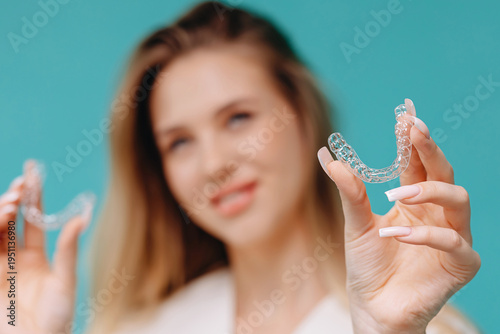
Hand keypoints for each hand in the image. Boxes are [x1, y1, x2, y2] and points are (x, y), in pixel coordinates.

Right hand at [0, 161, 91, 333]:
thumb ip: (68, 249)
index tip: (31, 172)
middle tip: (20, 187)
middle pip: (8, 221)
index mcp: (35, 256)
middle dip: (12, 200)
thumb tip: (82, 216)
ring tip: (11, 205)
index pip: (32, 219)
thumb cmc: (56, 318)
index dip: (32, 196)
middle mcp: (13, 259)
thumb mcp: (64, 280)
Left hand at [317, 99, 480, 332]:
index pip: (419, 164)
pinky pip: (454, 243)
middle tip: (414, 131)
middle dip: (430, 150)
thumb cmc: (368, 266)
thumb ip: (349, 192)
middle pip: (444, 173)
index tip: (406, 116)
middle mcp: (436, 215)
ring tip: (397, 195)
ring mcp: (452, 238)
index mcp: (414, 201)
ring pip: (459, 201)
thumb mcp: (356, 225)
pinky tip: (396, 235)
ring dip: (430, 192)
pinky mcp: (460, 264)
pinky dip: (426, 237)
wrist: (373, 308)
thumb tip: (327, 155)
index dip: (415, 140)